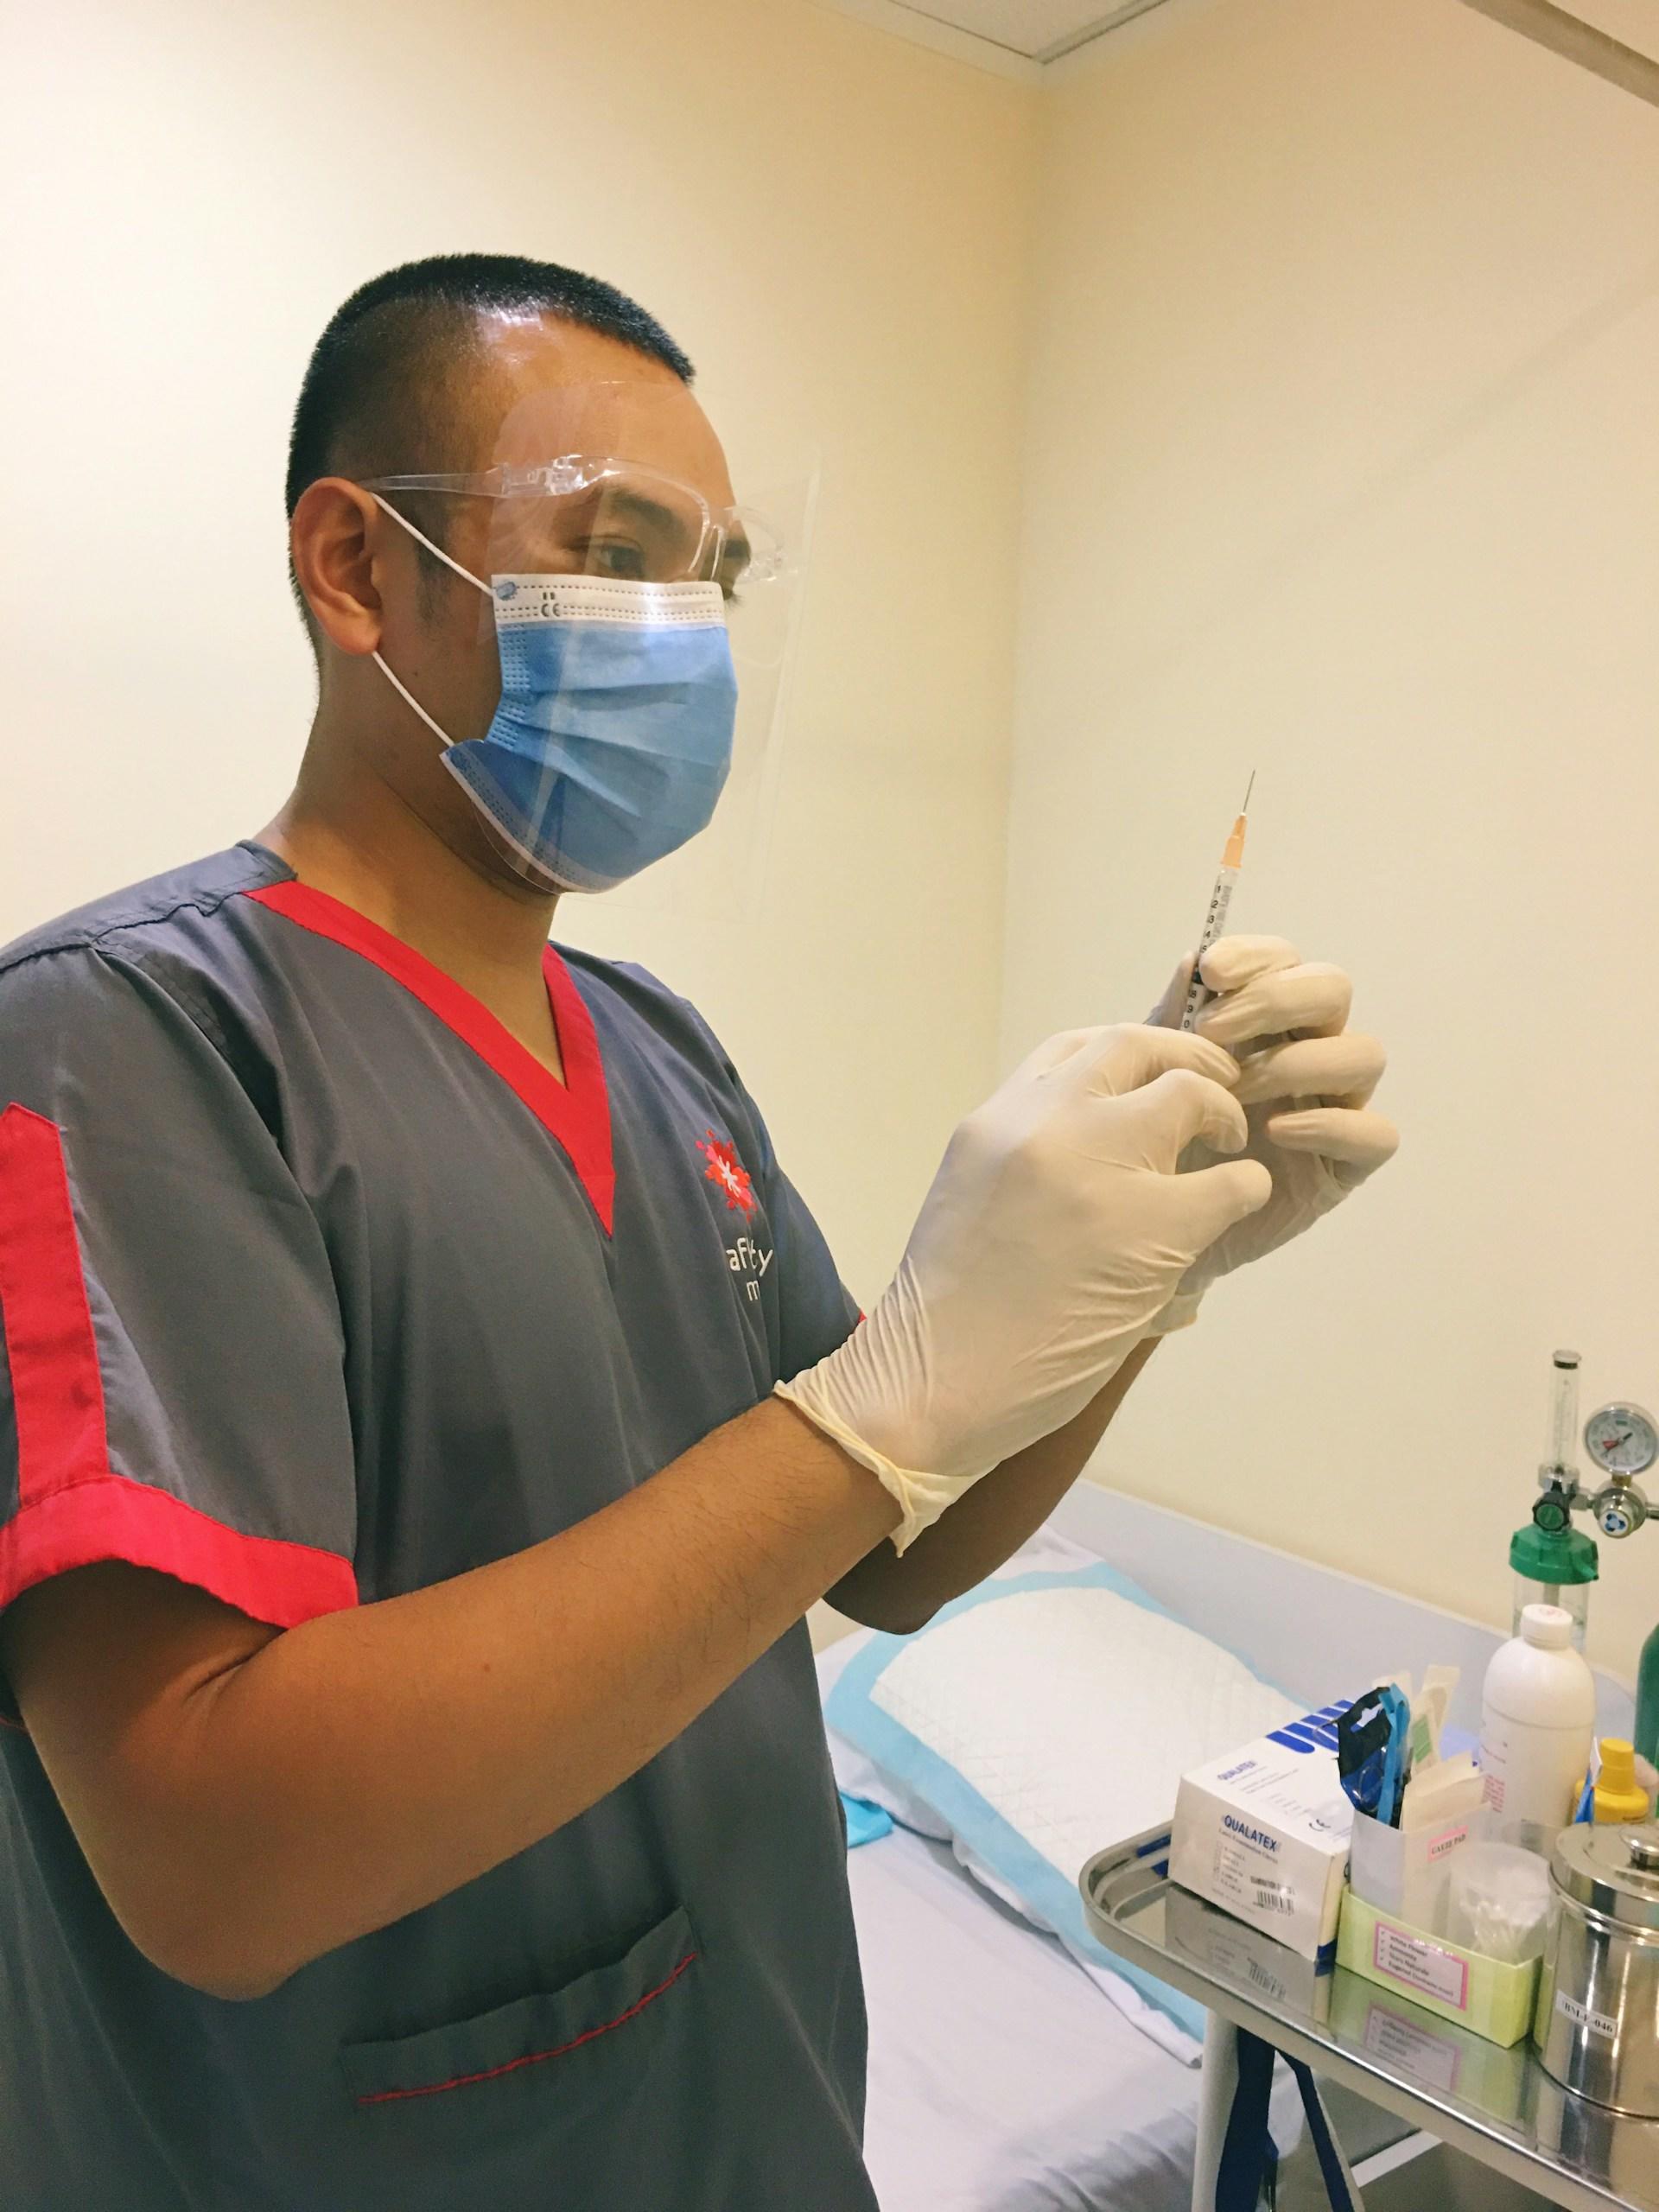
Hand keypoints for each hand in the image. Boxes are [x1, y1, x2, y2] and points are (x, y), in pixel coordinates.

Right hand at [776, 1025, 1271, 1549]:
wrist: (930, 1386)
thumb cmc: (948, 1319)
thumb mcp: (974, 1201)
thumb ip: (1027, 1161)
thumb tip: (1099, 1148)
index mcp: (995, 1120)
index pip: (1073, 1046)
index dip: (1129, 1054)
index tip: (1153, 1078)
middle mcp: (1041, 1123)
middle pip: (1133, 1044)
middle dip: (1186, 1055)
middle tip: (1216, 1086)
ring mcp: (1096, 1168)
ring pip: (1188, 1092)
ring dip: (1223, 1112)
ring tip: (1227, 1146)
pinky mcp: (1150, 1226)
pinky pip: (1231, 1183)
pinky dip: (1245, 1187)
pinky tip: (1237, 1205)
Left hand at [1146, 936, 1398, 1329]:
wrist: (1144, 1233)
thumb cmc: (1153, 1142)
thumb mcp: (1151, 1078)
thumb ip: (1171, 1021)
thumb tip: (1192, 959)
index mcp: (1265, 1021)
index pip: (1285, 962)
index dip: (1257, 957)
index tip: (1210, 973)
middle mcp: (1308, 1051)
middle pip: (1333, 991)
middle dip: (1276, 1000)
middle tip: (1214, 1033)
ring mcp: (1333, 1106)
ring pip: (1363, 1055)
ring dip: (1298, 1062)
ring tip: (1235, 1091)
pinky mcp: (1343, 1166)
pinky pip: (1375, 1133)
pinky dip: (1329, 1125)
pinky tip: (1273, 1133)